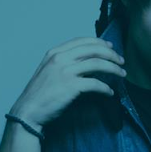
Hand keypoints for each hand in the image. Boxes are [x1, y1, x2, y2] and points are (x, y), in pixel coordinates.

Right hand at [8, 37, 126, 128]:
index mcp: (55, 53)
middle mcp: (60, 58)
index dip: (100, 43)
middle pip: (93, 49)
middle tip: (121, 61)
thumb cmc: (39, 94)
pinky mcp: (71, 86)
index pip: (82, 40)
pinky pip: (96, 84)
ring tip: (122, 74)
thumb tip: (86, 62)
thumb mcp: (48, 71)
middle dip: (111, 55)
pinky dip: (106, 88)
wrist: (29, 111)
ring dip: (114, 69)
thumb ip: (64, 63)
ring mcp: (66, 72)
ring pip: (98, 64)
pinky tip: (110, 92)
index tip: (111, 48)